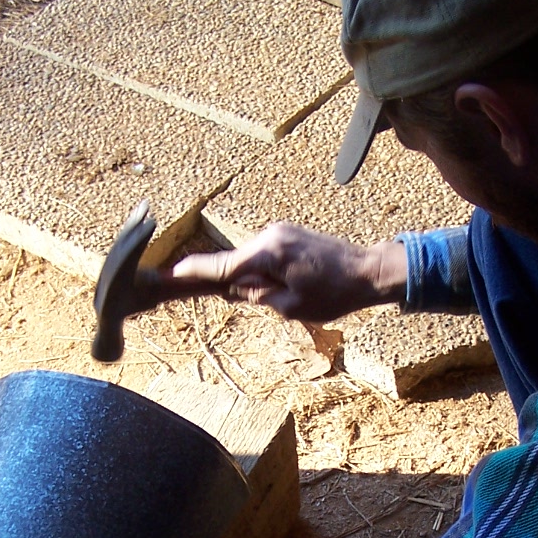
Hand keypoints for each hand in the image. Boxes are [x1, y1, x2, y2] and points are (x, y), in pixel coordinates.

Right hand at [161, 223, 406, 321]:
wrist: (369, 271)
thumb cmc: (335, 294)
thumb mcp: (290, 306)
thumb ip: (255, 296)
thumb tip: (229, 289)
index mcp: (268, 252)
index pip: (220, 265)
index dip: (193, 273)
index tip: (168, 276)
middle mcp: (269, 235)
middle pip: (233, 262)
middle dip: (229, 283)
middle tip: (246, 301)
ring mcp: (279, 231)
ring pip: (250, 259)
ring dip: (253, 278)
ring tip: (285, 295)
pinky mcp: (288, 234)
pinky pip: (263, 254)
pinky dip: (263, 269)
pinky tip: (286, 285)